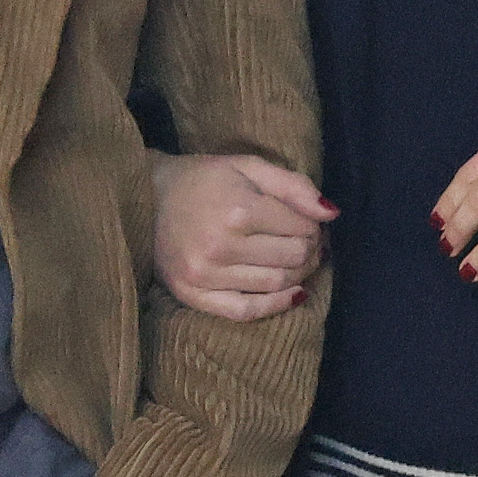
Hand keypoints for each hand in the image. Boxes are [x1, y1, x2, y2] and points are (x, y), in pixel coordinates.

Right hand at [151, 151, 335, 320]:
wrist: (146, 198)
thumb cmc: (202, 179)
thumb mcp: (248, 166)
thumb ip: (292, 185)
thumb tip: (331, 213)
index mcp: (237, 209)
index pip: (301, 227)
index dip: (313, 225)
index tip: (308, 222)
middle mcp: (221, 245)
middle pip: (293, 257)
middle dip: (311, 249)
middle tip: (307, 242)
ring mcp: (205, 275)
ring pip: (277, 284)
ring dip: (300, 274)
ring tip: (298, 261)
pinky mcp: (192, 295)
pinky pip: (245, 310)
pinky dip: (276, 305)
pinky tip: (293, 294)